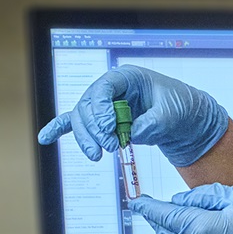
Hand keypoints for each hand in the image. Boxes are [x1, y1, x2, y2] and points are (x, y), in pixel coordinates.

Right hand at [36, 65, 229, 167]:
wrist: (186, 121)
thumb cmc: (181, 108)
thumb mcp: (173, 113)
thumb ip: (153, 122)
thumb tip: (133, 132)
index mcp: (129, 78)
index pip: (105, 87)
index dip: (101, 108)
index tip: (109, 128)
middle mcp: (113, 89)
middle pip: (89, 105)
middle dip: (95, 129)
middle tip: (111, 147)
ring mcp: (106, 105)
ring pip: (83, 119)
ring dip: (86, 138)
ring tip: (99, 155)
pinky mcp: (105, 121)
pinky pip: (77, 123)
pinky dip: (60, 129)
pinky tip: (46, 138)